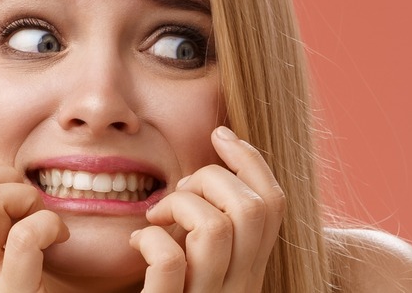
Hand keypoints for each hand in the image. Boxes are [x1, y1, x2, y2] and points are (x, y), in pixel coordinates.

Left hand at [129, 126, 284, 291]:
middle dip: (210, 178)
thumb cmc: (167, 289)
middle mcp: (239, 289)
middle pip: (252, 209)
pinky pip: (169, 260)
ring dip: (180, 203)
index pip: (274, 205)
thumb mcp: (200, 263)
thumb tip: (207, 175)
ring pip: (215, 227)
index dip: (250, 159)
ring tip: (157, 215)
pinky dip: (150, 238)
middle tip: (178, 190)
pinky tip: (137, 241)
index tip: (219, 134)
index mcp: (250, 272)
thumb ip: (209, 229)